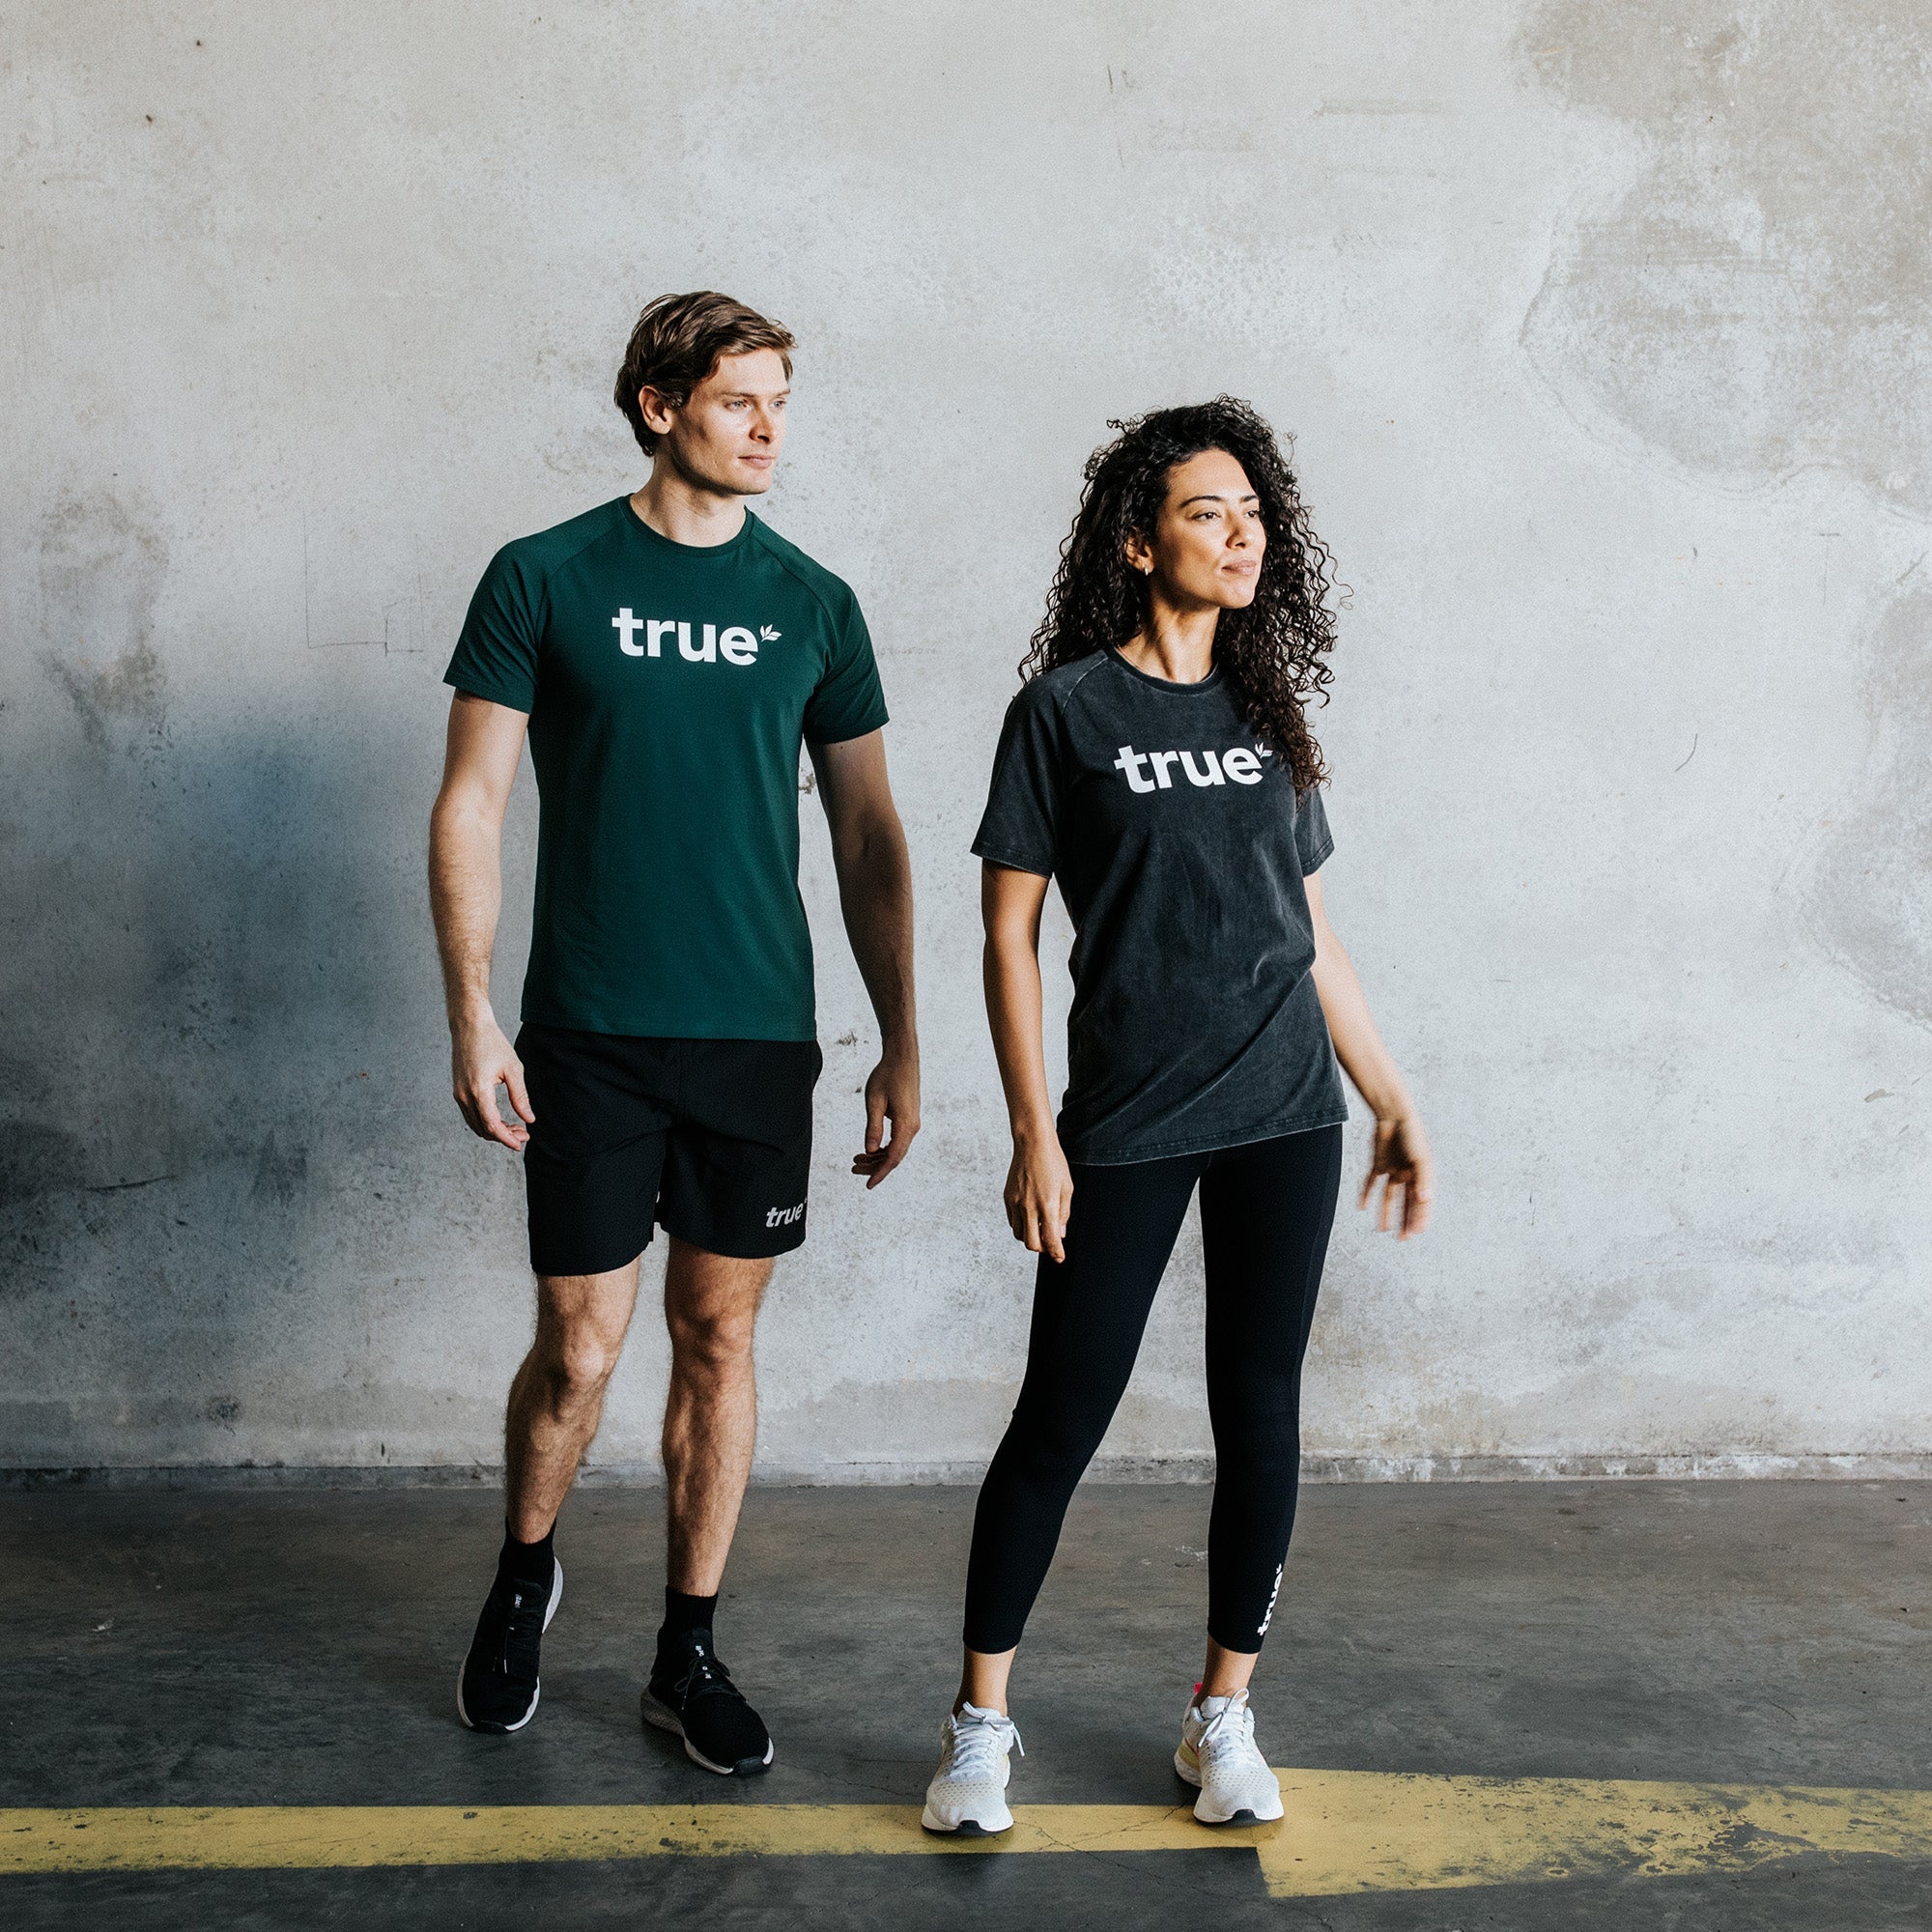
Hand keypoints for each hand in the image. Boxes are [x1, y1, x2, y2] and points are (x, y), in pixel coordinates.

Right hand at [450, 1014, 533, 1150]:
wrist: (470, 1027)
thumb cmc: (493, 1044)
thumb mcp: (513, 1069)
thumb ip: (520, 1096)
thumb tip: (529, 1118)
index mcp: (479, 1091)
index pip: (492, 1125)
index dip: (507, 1138)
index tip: (520, 1143)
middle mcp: (465, 1096)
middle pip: (483, 1129)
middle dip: (503, 1136)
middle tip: (523, 1134)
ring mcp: (459, 1094)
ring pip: (475, 1125)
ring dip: (494, 1131)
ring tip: (515, 1128)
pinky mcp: (458, 1091)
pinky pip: (471, 1116)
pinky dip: (485, 1122)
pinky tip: (500, 1119)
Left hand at [852, 1045, 919, 1187]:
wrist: (902, 1058)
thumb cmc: (887, 1076)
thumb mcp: (874, 1102)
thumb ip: (873, 1127)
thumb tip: (870, 1151)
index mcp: (906, 1125)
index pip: (893, 1157)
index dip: (879, 1173)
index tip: (868, 1185)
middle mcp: (912, 1127)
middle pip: (894, 1157)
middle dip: (874, 1167)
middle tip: (853, 1169)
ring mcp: (912, 1123)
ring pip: (895, 1150)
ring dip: (877, 1157)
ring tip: (856, 1160)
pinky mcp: (908, 1119)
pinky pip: (897, 1140)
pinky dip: (883, 1148)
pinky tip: (869, 1149)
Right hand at [1005, 1131, 1073, 1262]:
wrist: (1032, 1144)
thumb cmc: (1053, 1163)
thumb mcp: (1067, 1188)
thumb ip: (1064, 1214)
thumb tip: (1060, 1234)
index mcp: (1047, 1205)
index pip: (1051, 1240)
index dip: (1057, 1253)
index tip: (1060, 1258)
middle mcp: (1029, 1207)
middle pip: (1031, 1244)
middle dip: (1042, 1248)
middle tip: (1050, 1243)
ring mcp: (1015, 1203)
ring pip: (1020, 1235)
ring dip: (1030, 1237)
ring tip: (1040, 1229)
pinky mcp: (1007, 1198)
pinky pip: (1013, 1221)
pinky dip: (1021, 1226)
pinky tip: (1030, 1218)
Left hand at [1359, 1112, 1431, 1239]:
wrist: (1394, 1115)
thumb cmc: (1412, 1135)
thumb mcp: (1421, 1158)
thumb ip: (1424, 1178)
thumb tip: (1425, 1200)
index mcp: (1422, 1175)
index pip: (1422, 1202)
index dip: (1420, 1217)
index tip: (1416, 1232)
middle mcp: (1408, 1175)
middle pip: (1406, 1203)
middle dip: (1405, 1220)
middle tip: (1403, 1238)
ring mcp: (1393, 1170)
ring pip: (1389, 1196)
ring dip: (1386, 1212)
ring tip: (1382, 1229)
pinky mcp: (1379, 1164)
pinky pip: (1372, 1182)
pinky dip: (1367, 1194)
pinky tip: (1362, 1207)